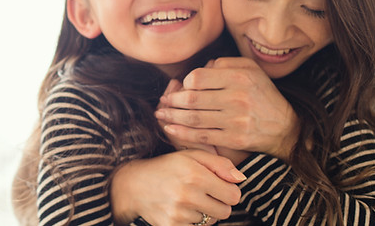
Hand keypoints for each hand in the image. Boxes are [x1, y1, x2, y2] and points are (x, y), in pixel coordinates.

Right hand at [110, 150, 244, 225]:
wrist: (133, 185)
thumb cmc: (167, 167)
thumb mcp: (191, 156)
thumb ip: (220, 163)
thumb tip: (241, 179)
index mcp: (195, 175)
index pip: (234, 195)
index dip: (229, 191)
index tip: (219, 186)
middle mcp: (187, 195)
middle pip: (225, 212)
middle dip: (218, 203)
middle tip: (203, 193)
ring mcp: (179, 213)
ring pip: (210, 221)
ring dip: (203, 212)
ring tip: (187, 199)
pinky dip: (192, 221)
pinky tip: (180, 209)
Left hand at [155, 57, 298, 159]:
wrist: (285, 127)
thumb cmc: (263, 95)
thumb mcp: (251, 70)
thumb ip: (226, 63)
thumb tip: (202, 67)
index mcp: (239, 77)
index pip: (198, 78)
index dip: (184, 83)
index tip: (179, 88)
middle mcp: (237, 98)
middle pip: (192, 99)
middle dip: (171, 101)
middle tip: (162, 102)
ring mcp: (235, 120)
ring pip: (193, 118)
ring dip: (172, 117)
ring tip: (161, 114)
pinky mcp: (234, 139)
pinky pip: (201, 136)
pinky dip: (182, 133)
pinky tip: (170, 129)